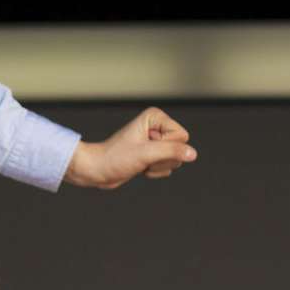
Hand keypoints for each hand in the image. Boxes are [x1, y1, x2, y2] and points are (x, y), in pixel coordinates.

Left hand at [65, 107, 196, 188]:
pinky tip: (140, 167)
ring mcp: (156, 141)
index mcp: (156, 117)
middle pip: (181, 147)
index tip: (145, 146)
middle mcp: (158, 127)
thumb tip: (193, 154)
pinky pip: (168, 167)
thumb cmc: (115, 158)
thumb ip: (172, 151)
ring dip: (158, 166)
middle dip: (162, 158)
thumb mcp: (146, 153)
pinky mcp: (153, 154)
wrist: (96, 171)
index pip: (181, 135)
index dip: (165, 146)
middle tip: (141, 156)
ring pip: (176, 159)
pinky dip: (155, 171)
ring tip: (139, 162)